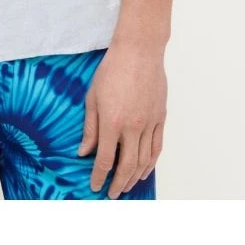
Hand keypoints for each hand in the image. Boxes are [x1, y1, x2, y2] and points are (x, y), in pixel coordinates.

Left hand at [76, 41, 166, 197]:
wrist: (138, 51)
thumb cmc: (112, 69)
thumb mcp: (92, 97)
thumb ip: (90, 127)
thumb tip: (83, 152)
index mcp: (112, 122)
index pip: (104, 159)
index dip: (99, 176)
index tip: (95, 186)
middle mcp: (132, 127)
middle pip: (126, 166)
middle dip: (117, 183)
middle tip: (111, 193)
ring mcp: (149, 123)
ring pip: (144, 160)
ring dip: (134, 177)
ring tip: (126, 186)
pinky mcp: (160, 118)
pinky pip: (157, 147)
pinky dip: (151, 163)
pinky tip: (144, 171)